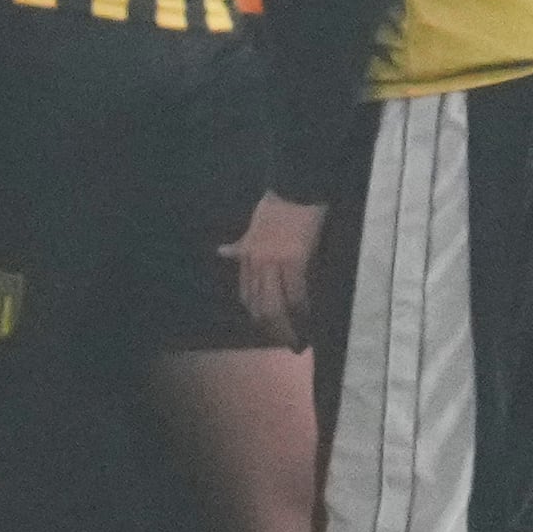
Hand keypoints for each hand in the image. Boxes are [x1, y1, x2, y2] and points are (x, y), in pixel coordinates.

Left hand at [232, 193, 324, 344]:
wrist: (295, 187)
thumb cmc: (276, 205)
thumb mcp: (252, 226)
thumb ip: (240, 245)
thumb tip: (221, 252)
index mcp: (247, 256)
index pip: (248, 296)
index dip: (259, 317)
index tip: (272, 329)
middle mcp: (256, 264)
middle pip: (261, 307)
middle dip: (274, 330)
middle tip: (289, 343)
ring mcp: (274, 263)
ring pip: (278, 306)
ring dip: (288, 327)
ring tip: (299, 340)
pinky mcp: (295, 260)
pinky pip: (297, 294)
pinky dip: (303, 310)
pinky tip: (310, 319)